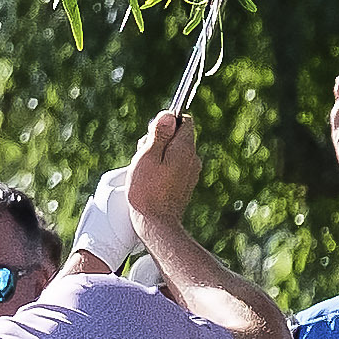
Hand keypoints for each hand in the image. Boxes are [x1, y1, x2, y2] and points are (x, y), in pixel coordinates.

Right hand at [127, 104, 206, 230]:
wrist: (156, 224)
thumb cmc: (147, 191)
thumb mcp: (147, 156)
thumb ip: (159, 134)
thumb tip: (168, 114)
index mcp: (185, 148)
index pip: (184, 121)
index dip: (166, 122)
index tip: (152, 135)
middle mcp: (193, 158)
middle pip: (178, 137)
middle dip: (161, 140)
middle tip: (145, 156)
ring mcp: (191, 173)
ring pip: (176, 153)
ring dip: (161, 155)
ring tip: (147, 171)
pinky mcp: (186, 184)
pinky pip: (176, 167)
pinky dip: (164, 169)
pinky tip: (152, 181)